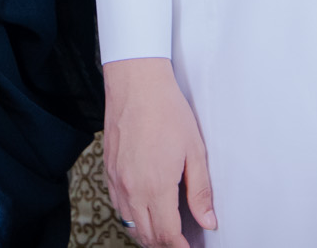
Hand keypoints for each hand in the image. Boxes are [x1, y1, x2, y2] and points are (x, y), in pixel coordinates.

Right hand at [102, 57, 216, 247]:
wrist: (136, 84)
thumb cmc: (166, 110)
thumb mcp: (194, 151)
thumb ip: (200, 191)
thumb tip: (208, 221)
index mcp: (156, 186)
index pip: (167, 235)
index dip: (180, 247)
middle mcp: (132, 188)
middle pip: (147, 236)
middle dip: (165, 245)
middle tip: (182, 242)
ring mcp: (117, 180)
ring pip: (130, 224)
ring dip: (148, 234)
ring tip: (166, 231)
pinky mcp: (108, 171)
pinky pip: (118, 206)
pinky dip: (132, 217)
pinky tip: (145, 211)